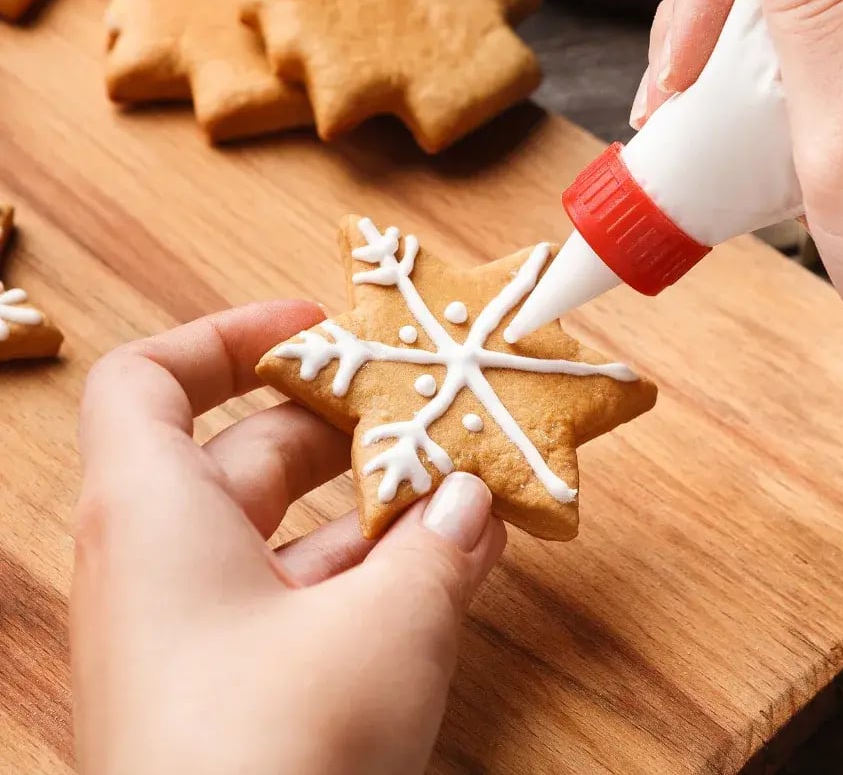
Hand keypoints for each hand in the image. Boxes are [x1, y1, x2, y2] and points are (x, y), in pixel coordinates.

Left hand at [73, 301, 505, 774]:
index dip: (228, 334)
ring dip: (376, 507)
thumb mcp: (384, 629)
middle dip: (345, 424)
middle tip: (429, 405)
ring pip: (286, 532)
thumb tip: (473, 500)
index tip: (319, 328)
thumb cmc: (271, 757)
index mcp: (155, 515)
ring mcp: (197, 632)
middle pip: (246, 450)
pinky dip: (370, 575)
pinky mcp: (234, 689)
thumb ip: (439, 548)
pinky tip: (452, 565)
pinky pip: (303, 599)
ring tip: (464, 484)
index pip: (151, 379)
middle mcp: (161, 564)